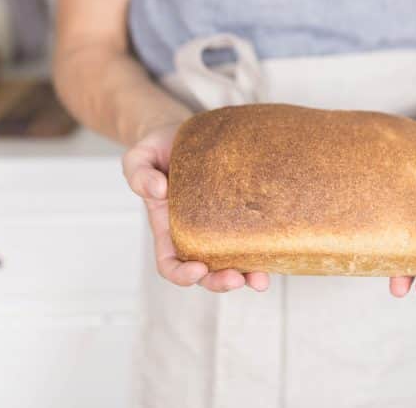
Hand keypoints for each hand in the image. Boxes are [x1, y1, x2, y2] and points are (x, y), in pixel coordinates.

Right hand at [122, 122, 269, 292]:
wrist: (182, 134)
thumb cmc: (159, 149)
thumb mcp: (140, 157)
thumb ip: (138, 174)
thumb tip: (157, 191)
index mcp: (167, 228)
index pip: (170, 263)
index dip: (182, 274)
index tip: (197, 270)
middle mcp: (194, 234)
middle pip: (205, 272)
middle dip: (219, 282)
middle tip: (236, 279)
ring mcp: (219, 226)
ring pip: (232, 262)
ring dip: (247, 275)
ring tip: (261, 280)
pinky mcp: (240, 213)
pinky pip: (252, 237)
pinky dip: (264, 250)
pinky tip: (277, 250)